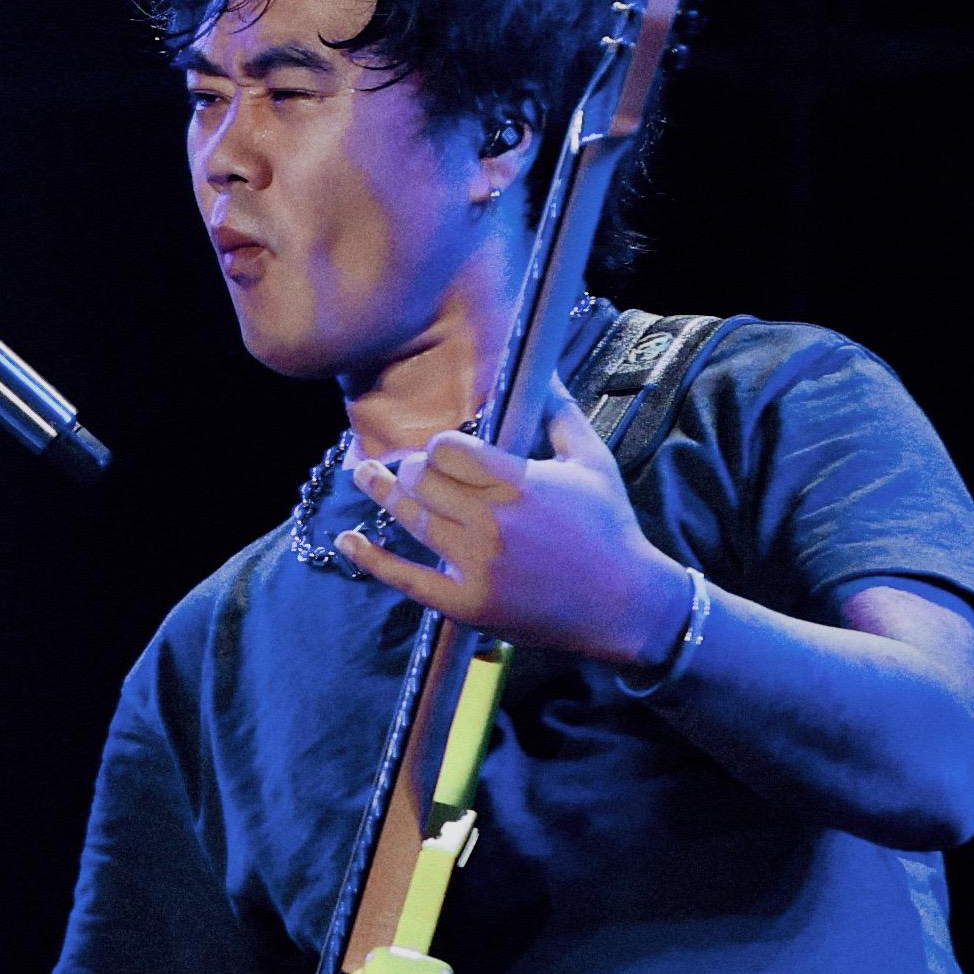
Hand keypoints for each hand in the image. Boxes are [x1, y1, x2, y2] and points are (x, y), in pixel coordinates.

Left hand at [339, 387, 688, 666]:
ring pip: (411, 519)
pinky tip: (346, 541)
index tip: (445, 451)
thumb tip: (544, 368)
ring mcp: (477, 566)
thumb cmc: (610, 528)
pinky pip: (405, 578)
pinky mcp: (467, 604)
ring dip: (383, 494)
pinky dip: (371, 558)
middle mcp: (493, 524)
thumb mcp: (593, 462)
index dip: (439, 446)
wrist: (627, 605)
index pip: (448, 449)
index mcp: (520, 484)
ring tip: (365, 475)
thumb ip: (560, 413)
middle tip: (414, 469)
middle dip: (414, 469)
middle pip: (423, 480)